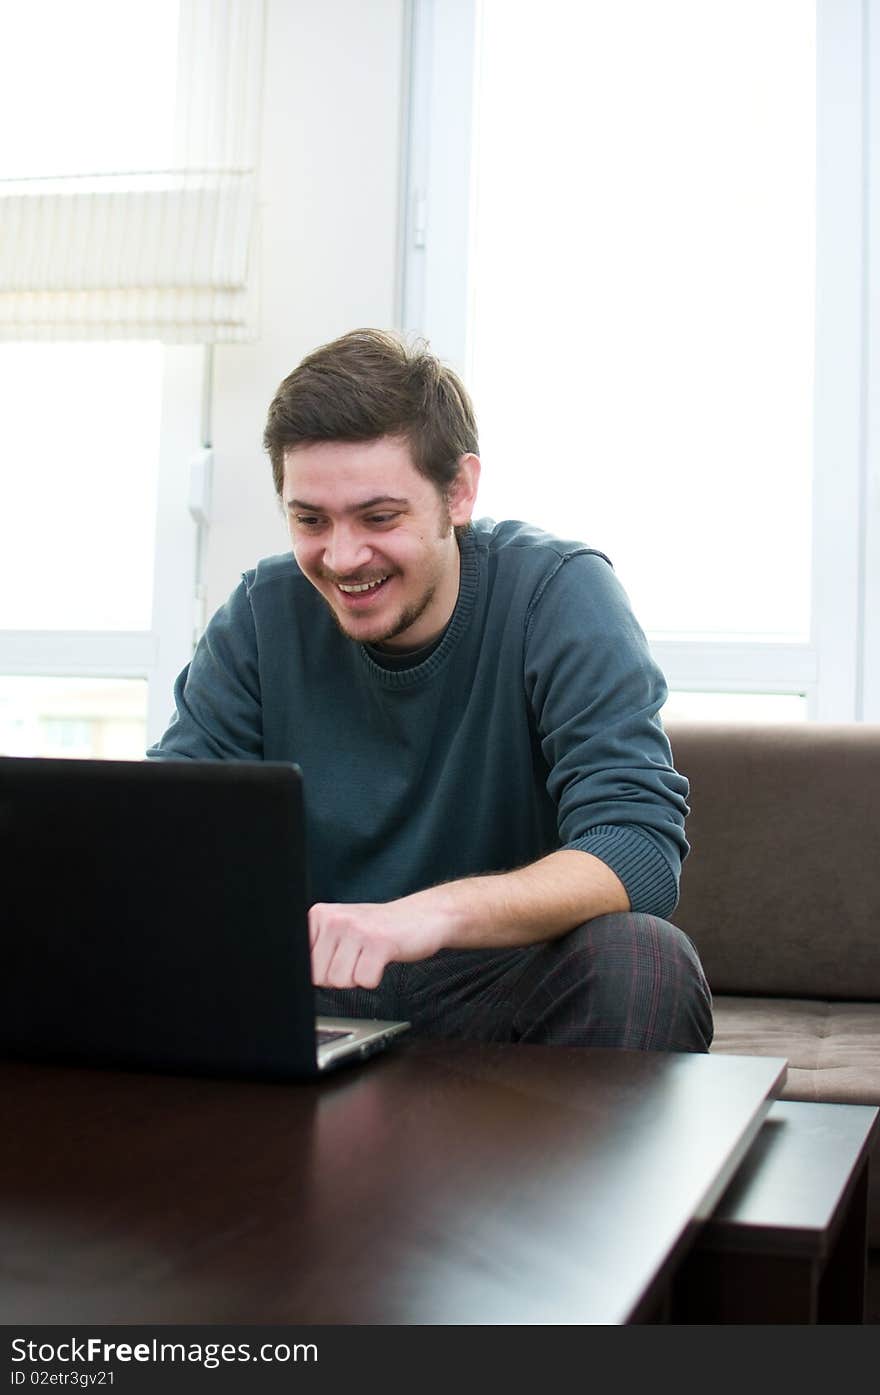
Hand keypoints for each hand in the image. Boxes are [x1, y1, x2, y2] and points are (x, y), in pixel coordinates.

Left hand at [307, 895, 448, 988]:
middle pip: (320, 977)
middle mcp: (334, 919)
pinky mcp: (379, 943)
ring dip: (359, 976)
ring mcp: (356, 929)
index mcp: (319, 915)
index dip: (323, 970)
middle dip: (341, 976)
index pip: (303, 964)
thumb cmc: (379, 928)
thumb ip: (317, 948)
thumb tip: (297, 979)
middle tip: (359, 957)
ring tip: (370, 957)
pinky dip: (375, 978)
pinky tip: (382, 959)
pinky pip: (365, 982)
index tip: (339, 958)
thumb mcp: (341, 929)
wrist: (424, 915)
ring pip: (340, 982)